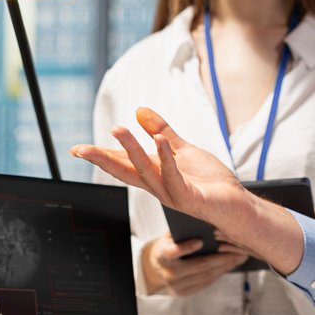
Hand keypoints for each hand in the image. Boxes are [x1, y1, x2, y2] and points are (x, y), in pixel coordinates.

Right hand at [74, 108, 243, 219]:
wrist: (237, 204)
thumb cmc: (210, 181)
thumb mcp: (183, 150)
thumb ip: (161, 131)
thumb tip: (139, 111)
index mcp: (155, 174)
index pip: (123, 163)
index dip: (101, 155)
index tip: (77, 149)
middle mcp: (158, 186)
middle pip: (126, 171)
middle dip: (102, 160)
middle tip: (80, 149)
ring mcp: (172, 194)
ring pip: (146, 171)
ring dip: (131, 150)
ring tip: (118, 129)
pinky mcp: (189, 198)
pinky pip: (174, 177)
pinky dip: (166, 158)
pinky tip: (159, 140)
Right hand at [142, 235, 246, 296]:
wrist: (157, 266)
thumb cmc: (170, 245)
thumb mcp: (172, 236)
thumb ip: (185, 232)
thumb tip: (212, 227)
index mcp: (162, 254)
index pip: (173, 252)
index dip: (186, 247)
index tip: (200, 241)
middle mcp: (168, 272)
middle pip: (198, 266)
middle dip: (220, 258)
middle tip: (236, 251)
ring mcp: (175, 285)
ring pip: (205, 276)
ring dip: (224, 267)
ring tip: (237, 258)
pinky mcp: (183, 292)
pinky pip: (205, 282)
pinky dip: (219, 273)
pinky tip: (229, 266)